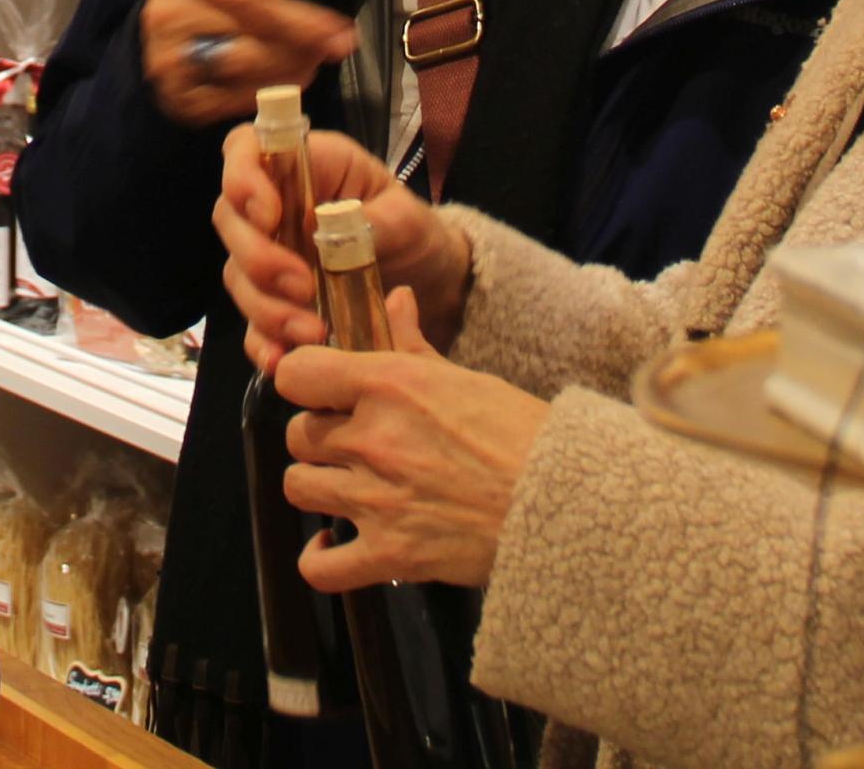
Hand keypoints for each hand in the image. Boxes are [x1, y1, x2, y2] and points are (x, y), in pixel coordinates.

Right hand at [141, 0, 357, 125]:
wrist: (178, 62)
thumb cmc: (218, 9)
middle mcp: (166, 17)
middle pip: (235, 13)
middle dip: (296, 26)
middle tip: (342, 35)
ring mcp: (172, 63)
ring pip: (240, 60)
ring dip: (292, 58)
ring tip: (322, 54)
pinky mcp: (186, 103)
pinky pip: (239, 96)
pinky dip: (276, 85)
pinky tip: (300, 74)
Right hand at [216, 129, 462, 371]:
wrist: (425, 279)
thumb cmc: (411, 229)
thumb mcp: (408, 215)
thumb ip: (376, 217)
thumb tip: (338, 228)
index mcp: (302, 166)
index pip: (243, 149)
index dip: (241, 177)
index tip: (269, 213)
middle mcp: (273, 206)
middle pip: (230, 219)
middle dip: (258, 257)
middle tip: (303, 285)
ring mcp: (268, 255)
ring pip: (237, 275)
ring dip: (266, 306)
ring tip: (313, 330)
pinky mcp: (274, 301)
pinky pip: (251, 323)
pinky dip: (262, 343)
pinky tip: (283, 360)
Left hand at [277, 289, 547, 592]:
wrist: (566, 504)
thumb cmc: (522, 436)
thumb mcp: (465, 378)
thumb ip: (412, 342)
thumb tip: (394, 298)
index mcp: (390, 384)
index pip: (297, 373)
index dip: (304, 382)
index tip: (320, 392)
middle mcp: (372, 438)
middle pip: (297, 434)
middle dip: (320, 438)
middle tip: (352, 445)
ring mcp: (376, 499)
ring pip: (298, 486)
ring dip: (319, 486)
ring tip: (346, 488)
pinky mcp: (389, 555)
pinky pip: (319, 566)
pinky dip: (320, 559)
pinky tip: (334, 545)